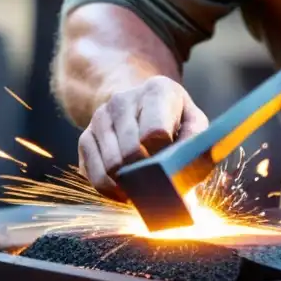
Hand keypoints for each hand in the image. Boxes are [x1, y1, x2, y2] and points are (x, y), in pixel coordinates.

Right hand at [78, 76, 207, 199]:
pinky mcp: (85, 137)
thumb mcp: (193, 121)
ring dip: (128, 184)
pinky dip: (110, 190)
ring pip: (111, 166)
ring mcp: (100, 118)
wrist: (138, 102)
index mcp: (156, 90)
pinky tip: (125, 190)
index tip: (170, 164)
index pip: (155, 132)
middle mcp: (122, 100)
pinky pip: (93, 175)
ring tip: (143, 188)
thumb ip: (196, 144)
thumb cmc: (172, 117)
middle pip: (130, 152)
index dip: (163, 155)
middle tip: (158, 184)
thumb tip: (183, 175)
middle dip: (145, 174)